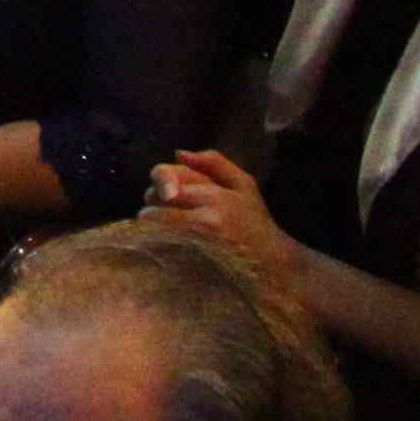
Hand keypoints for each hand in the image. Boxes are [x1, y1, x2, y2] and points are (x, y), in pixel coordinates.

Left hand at [142, 145, 300, 292]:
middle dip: (153, 204)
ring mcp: (198, 244)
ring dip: (150, 225)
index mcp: (218, 195)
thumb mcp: (244, 185)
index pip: (166, 176)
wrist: (270, 267)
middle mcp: (207, 218)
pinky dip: (154, 244)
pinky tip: (166, 247)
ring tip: (163, 231)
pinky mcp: (191, 265)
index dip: (160, 182)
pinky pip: (157, 246)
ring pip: (151, 223)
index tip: (165, 194)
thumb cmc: (254, 223)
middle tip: (164, 213)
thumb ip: (213, 163)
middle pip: (153, 199)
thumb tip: (178, 153)